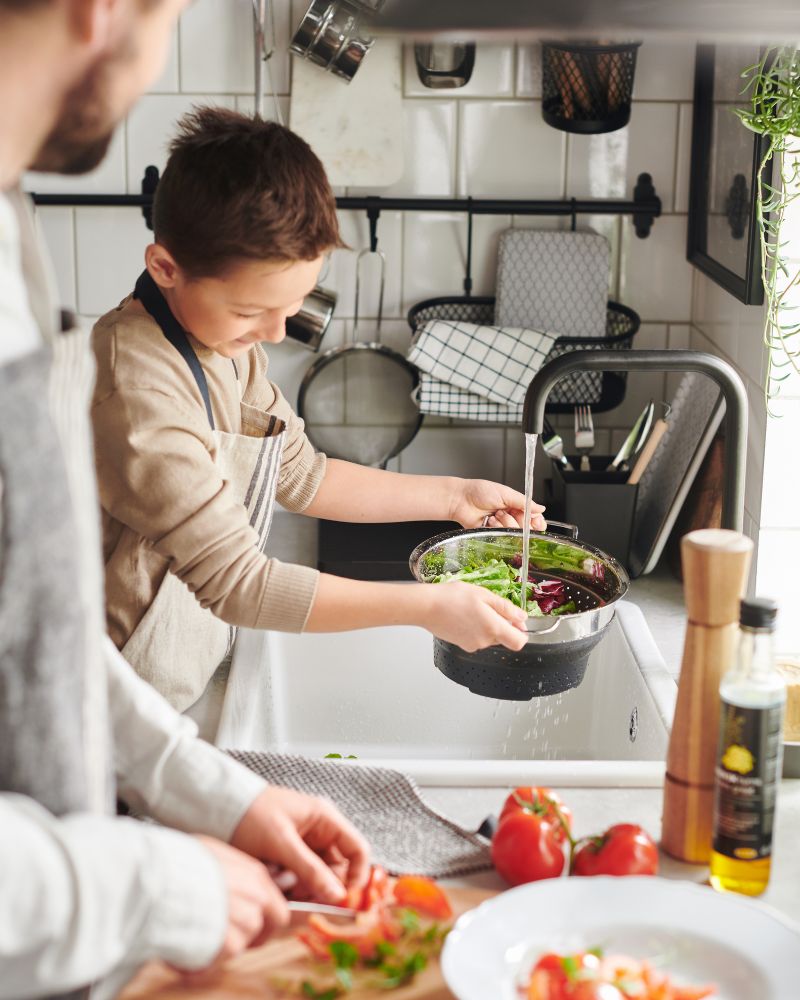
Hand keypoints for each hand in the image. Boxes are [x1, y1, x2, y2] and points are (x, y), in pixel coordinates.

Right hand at [173, 835, 289, 975]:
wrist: (162, 881)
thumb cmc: (180, 862)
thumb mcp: (213, 854)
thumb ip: (230, 871)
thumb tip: (228, 879)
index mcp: (255, 875)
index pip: (275, 903)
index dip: (264, 915)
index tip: (248, 920)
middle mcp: (257, 898)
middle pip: (273, 924)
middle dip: (256, 935)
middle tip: (230, 938)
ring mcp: (246, 922)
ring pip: (244, 941)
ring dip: (224, 943)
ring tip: (198, 933)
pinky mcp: (229, 945)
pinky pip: (222, 958)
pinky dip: (206, 958)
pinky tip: (188, 944)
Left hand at [229, 787, 370, 904]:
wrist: (217, 808)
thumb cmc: (251, 815)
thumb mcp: (281, 843)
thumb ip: (310, 870)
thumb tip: (339, 896)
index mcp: (325, 819)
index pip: (357, 850)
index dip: (358, 875)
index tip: (346, 900)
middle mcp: (319, 832)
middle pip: (337, 869)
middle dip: (322, 886)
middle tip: (301, 895)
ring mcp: (304, 846)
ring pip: (317, 878)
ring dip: (303, 887)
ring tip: (279, 883)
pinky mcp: (288, 858)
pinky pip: (299, 879)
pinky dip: (290, 886)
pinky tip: (273, 883)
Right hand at [423, 581, 527, 652]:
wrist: (426, 607)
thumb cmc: (452, 597)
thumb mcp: (484, 595)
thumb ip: (506, 608)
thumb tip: (522, 617)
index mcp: (493, 628)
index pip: (519, 642)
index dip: (521, 632)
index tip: (516, 621)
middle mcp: (485, 641)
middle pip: (504, 638)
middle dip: (501, 624)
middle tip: (487, 606)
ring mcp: (473, 645)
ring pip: (489, 638)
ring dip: (487, 625)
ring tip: (472, 609)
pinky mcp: (462, 645)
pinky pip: (476, 639)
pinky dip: (475, 629)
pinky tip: (464, 616)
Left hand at [448, 479, 545, 531]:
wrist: (461, 499)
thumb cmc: (480, 492)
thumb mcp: (506, 493)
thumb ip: (524, 502)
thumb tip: (541, 508)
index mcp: (515, 505)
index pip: (533, 517)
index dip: (536, 521)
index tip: (537, 523)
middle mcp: (510, 516)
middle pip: (526, 527)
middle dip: (518, 520)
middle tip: (507, 511)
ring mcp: (501, 526)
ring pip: (514, 533)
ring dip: (506, 522)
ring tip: (495, 514)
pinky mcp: (492, 534)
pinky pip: (501, 536)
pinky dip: (496, 528)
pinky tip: (489, 521)